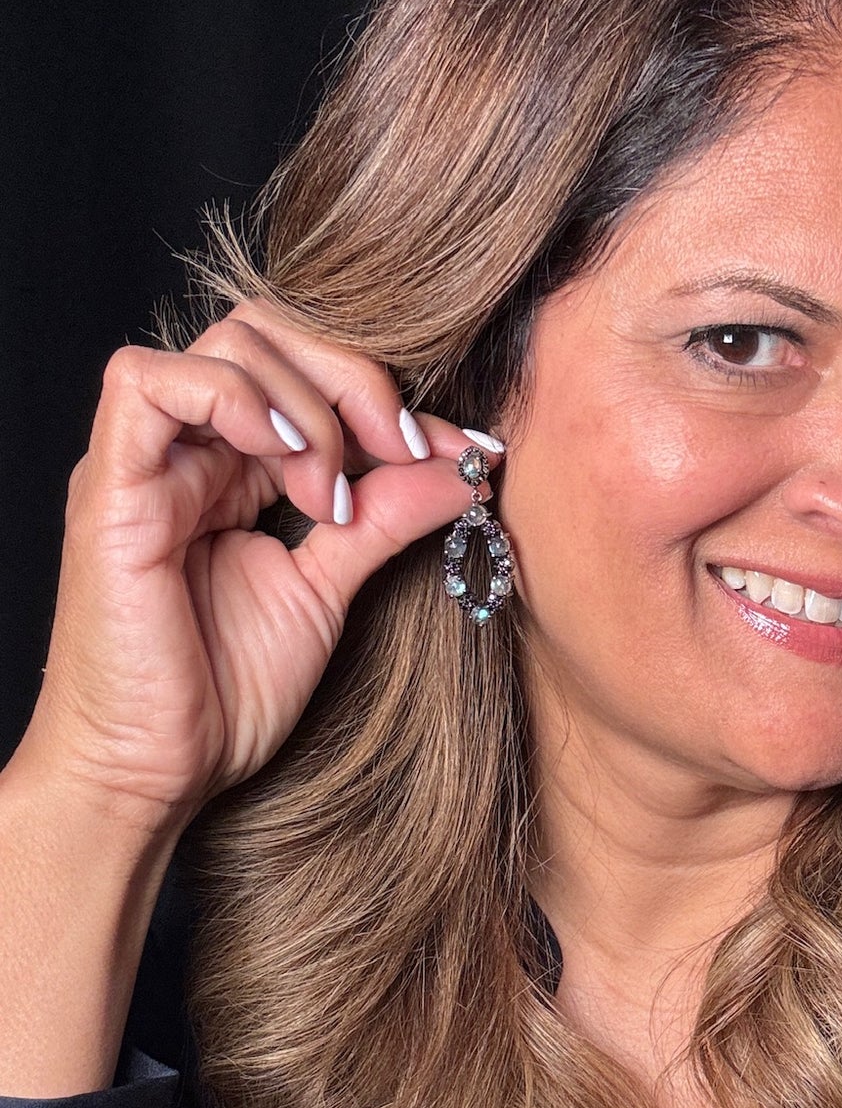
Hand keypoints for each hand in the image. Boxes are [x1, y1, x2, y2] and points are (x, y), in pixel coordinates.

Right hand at [17, 298, 488, 831]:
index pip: (305, 368)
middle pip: (267, 332)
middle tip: (398, 450)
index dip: (382, 394)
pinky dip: (231, 397)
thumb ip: (386, 518)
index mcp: (233, 469)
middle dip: (351, 376)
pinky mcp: (109, 490)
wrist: (152, 776)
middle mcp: (186, 452)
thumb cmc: (221, 695)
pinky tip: (287, 459)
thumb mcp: (329, 590)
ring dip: (304, 399)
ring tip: (332, 491)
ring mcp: (144, 464)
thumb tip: (466, 465)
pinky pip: (144, 384)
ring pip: (221, 343)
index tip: (448, 453)